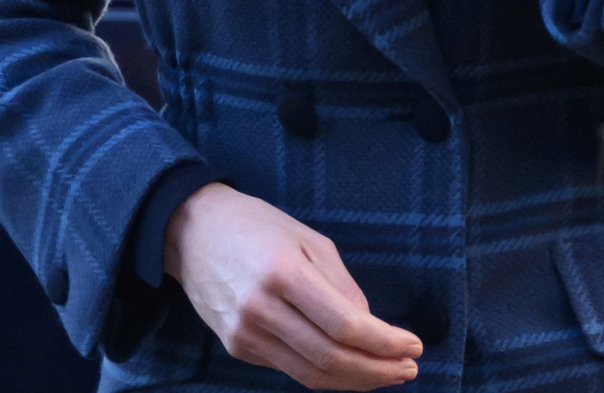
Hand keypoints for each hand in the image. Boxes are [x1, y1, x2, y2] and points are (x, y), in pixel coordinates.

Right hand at [164, 185, 421, 388]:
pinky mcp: (237, 347)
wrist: (189, 230)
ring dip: (356, 381)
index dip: (385, 343)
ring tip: (387, 374)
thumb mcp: (308, 239)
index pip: (345, 325)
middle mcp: (260, 309)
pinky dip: (325, 373)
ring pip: (311, 374)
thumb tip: (372, 329)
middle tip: (409, 369)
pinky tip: (348, 366)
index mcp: (283, 273)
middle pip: (331, 358)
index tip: (414, 346)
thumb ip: (343, 285)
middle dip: (378, 370)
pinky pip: (290, 368)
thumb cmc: (255, 226)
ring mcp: (244, 333)